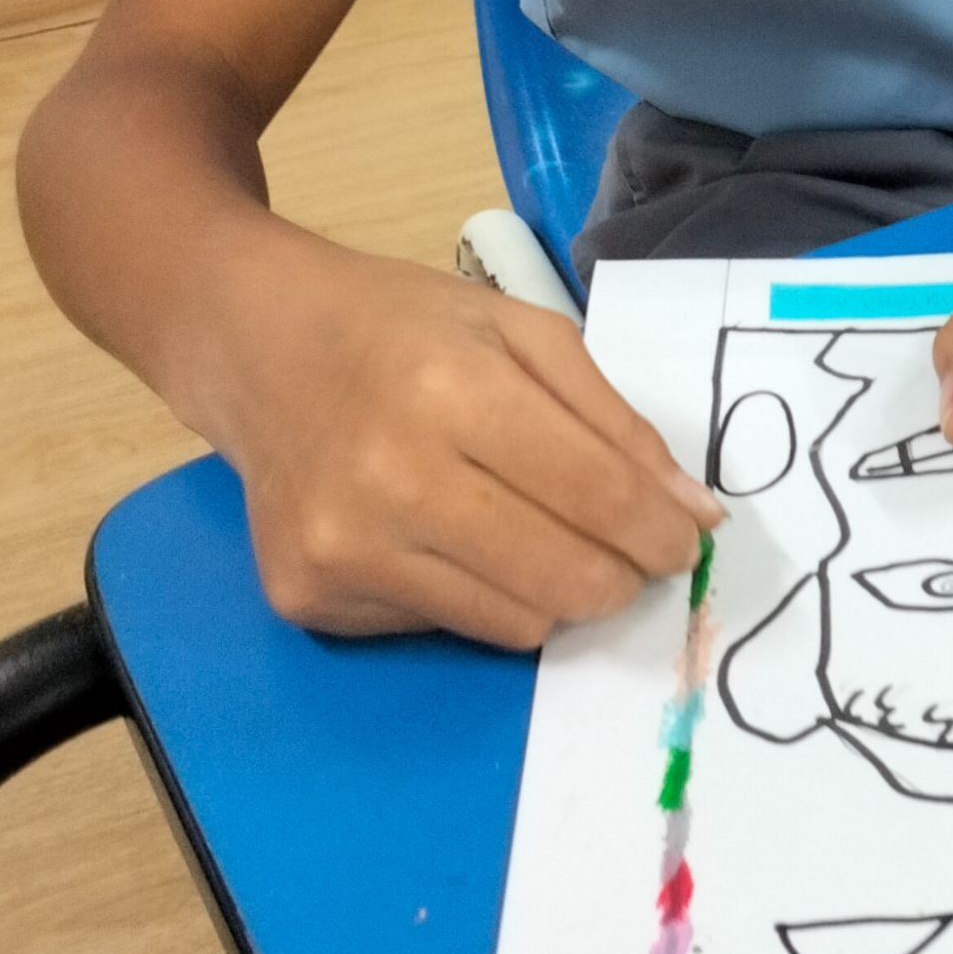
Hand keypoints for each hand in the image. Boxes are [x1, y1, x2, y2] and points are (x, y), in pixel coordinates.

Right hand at [205, 235, 721, 649]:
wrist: (260, 346)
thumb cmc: (406, 327)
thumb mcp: (524, 331)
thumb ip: (615, 421)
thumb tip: (692, 513)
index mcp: (454, 391)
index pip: (595, 493)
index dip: (660, 531)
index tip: (689, 541)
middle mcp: (391, 480)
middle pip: (561, 575)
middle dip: (622, 575)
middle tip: (634, 553)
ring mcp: (342, 549)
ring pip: (514, 621)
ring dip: (559, 592)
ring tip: (549, 538)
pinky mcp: (308, 597)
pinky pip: (446, 626)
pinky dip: (482, 595)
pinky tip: (457, 537)